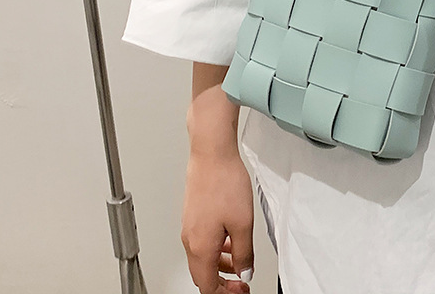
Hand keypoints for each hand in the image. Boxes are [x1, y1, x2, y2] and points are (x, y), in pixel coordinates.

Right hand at [181, 149, 253, 292]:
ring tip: (240, 261)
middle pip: (203, 275)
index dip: (226, 293)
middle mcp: (190, 240)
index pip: (208, 286)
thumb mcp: (243, 223)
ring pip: (203, 258)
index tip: (242, 290)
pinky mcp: (193, 215)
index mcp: (201, 247)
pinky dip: (217, 248)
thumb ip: (244, 253)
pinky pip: (203, 242)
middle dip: (223, 282)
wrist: (212, 154)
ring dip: (221, 265)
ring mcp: (190, 227)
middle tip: (241, 281)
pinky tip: (231, 239)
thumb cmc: (224, 182)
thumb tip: (244, 272)